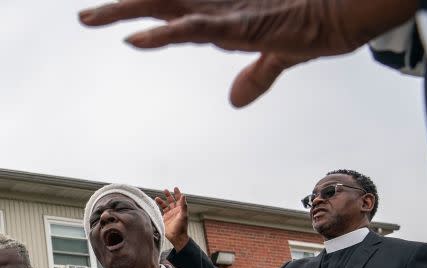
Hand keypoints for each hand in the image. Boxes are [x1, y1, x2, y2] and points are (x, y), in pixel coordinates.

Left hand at [78, 0, 416, 106]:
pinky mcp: (235, 23)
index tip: (110, 18)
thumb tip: (236, 100)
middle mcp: (211, 6)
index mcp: (217, 13)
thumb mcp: (276, 58)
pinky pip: (189, 28)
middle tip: (83, 18)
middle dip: (117, 9)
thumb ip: (255, 77)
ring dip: (124, 12)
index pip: (168, 11)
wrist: (343, 13)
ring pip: (161, 6)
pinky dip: (160, 36)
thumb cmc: (310, 26)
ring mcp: (220, 11)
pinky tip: (133, 40)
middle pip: (154, 2)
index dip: (140, 13)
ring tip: (89, 18)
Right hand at [154, 187, 189, 251]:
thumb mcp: (183, 215)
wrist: (176, 237)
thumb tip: (183, 196)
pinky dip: (158, 207)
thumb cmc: (182, 227)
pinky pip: (160, 211)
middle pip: (171, 201)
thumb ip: (183, 205)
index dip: (177, 193)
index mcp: (180, 209)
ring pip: (165, 205)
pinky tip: (154, 205)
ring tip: (157, 198)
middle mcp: (175, 211)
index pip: (179, 199)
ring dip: (161, 201)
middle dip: (168, 195)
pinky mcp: (164, 218)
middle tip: (165, 190)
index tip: (175, 188)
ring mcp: (169, 214)